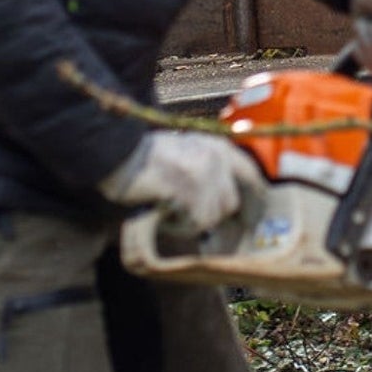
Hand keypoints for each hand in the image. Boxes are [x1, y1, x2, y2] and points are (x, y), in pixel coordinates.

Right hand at [100, 131, 265, 233]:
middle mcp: (216, 158)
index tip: (252, 218)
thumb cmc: (147, 157)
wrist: (117, 152)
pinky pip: (192, 223)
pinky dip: (176, 224)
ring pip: (210, 218)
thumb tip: (228, 205)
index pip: (250, 176)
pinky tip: (161, 208)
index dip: (254, 200)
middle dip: (208, 214)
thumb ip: (211, 172)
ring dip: (188, 220)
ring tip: (166, 205)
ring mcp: (204, 174)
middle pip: (229, 205)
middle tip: (184, 213)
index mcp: (218, 147)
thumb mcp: (188, 152)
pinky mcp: (189, 190)